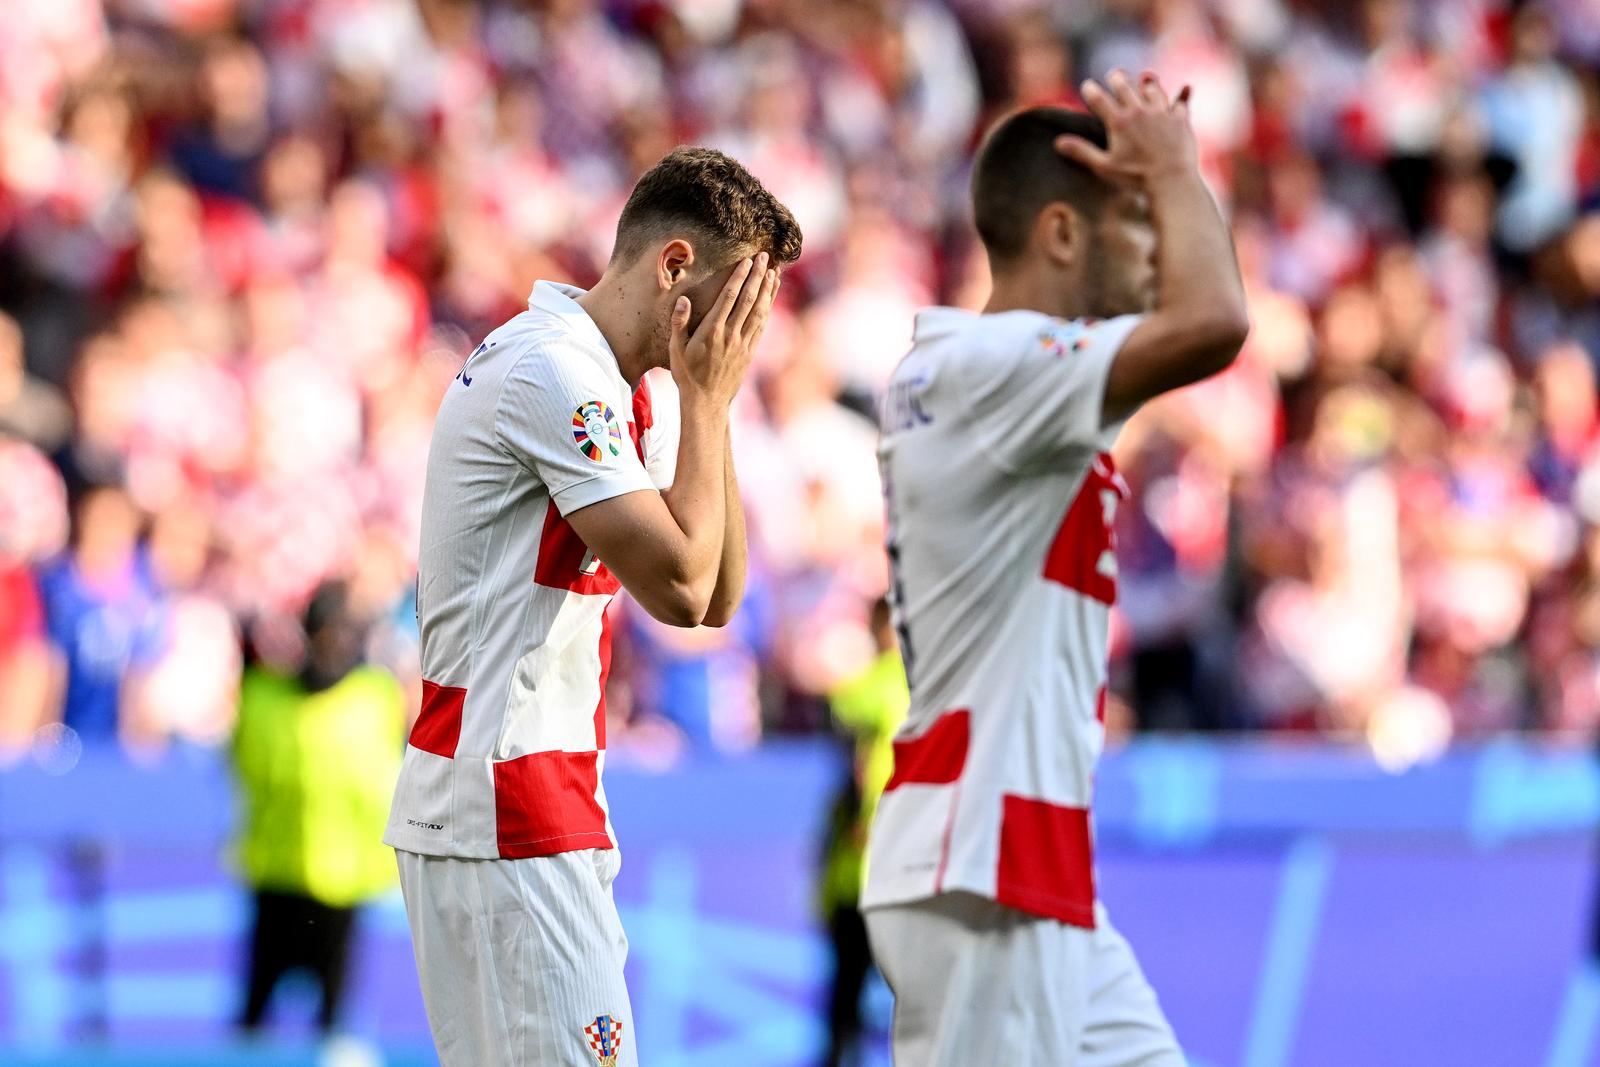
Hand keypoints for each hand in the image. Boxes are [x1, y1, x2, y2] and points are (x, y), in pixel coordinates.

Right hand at [668, 252, 778, 406]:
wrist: (707, 401)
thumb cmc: (687, 375)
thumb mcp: (675, 350)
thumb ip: (679, 324)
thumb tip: (683, 300)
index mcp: (712, 331)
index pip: (729, 297)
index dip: (740, 277)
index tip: (748, 261)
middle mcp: (730, 335)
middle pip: (748, 300)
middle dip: (757, 276)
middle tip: (765, 257)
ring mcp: (742, 343)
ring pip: (759, 311)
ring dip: (767, 290)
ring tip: (774, 271)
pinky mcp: (750, 352)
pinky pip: (762, 326)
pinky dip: (768, 308)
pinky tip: (771, 297)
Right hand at [1056, 70, 1196, 186]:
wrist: (1171, 180)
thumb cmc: (1136, 177)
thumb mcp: (1104, 167)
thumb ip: (1081, 152)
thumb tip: (1058, 142)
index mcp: (1119, 122)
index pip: (1100, 100)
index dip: (1091, 90)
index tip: (1087, 85)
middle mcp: (1140, 111)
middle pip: (1125, 88)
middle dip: (1117, 79)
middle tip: (1114, 74)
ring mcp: (1162, 113)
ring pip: (1153, 90)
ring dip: (1147, 84)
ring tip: (1145, 79)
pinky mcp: (1181, 119)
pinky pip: (1181, 103)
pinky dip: (1183, 95)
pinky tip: (1186, 88)